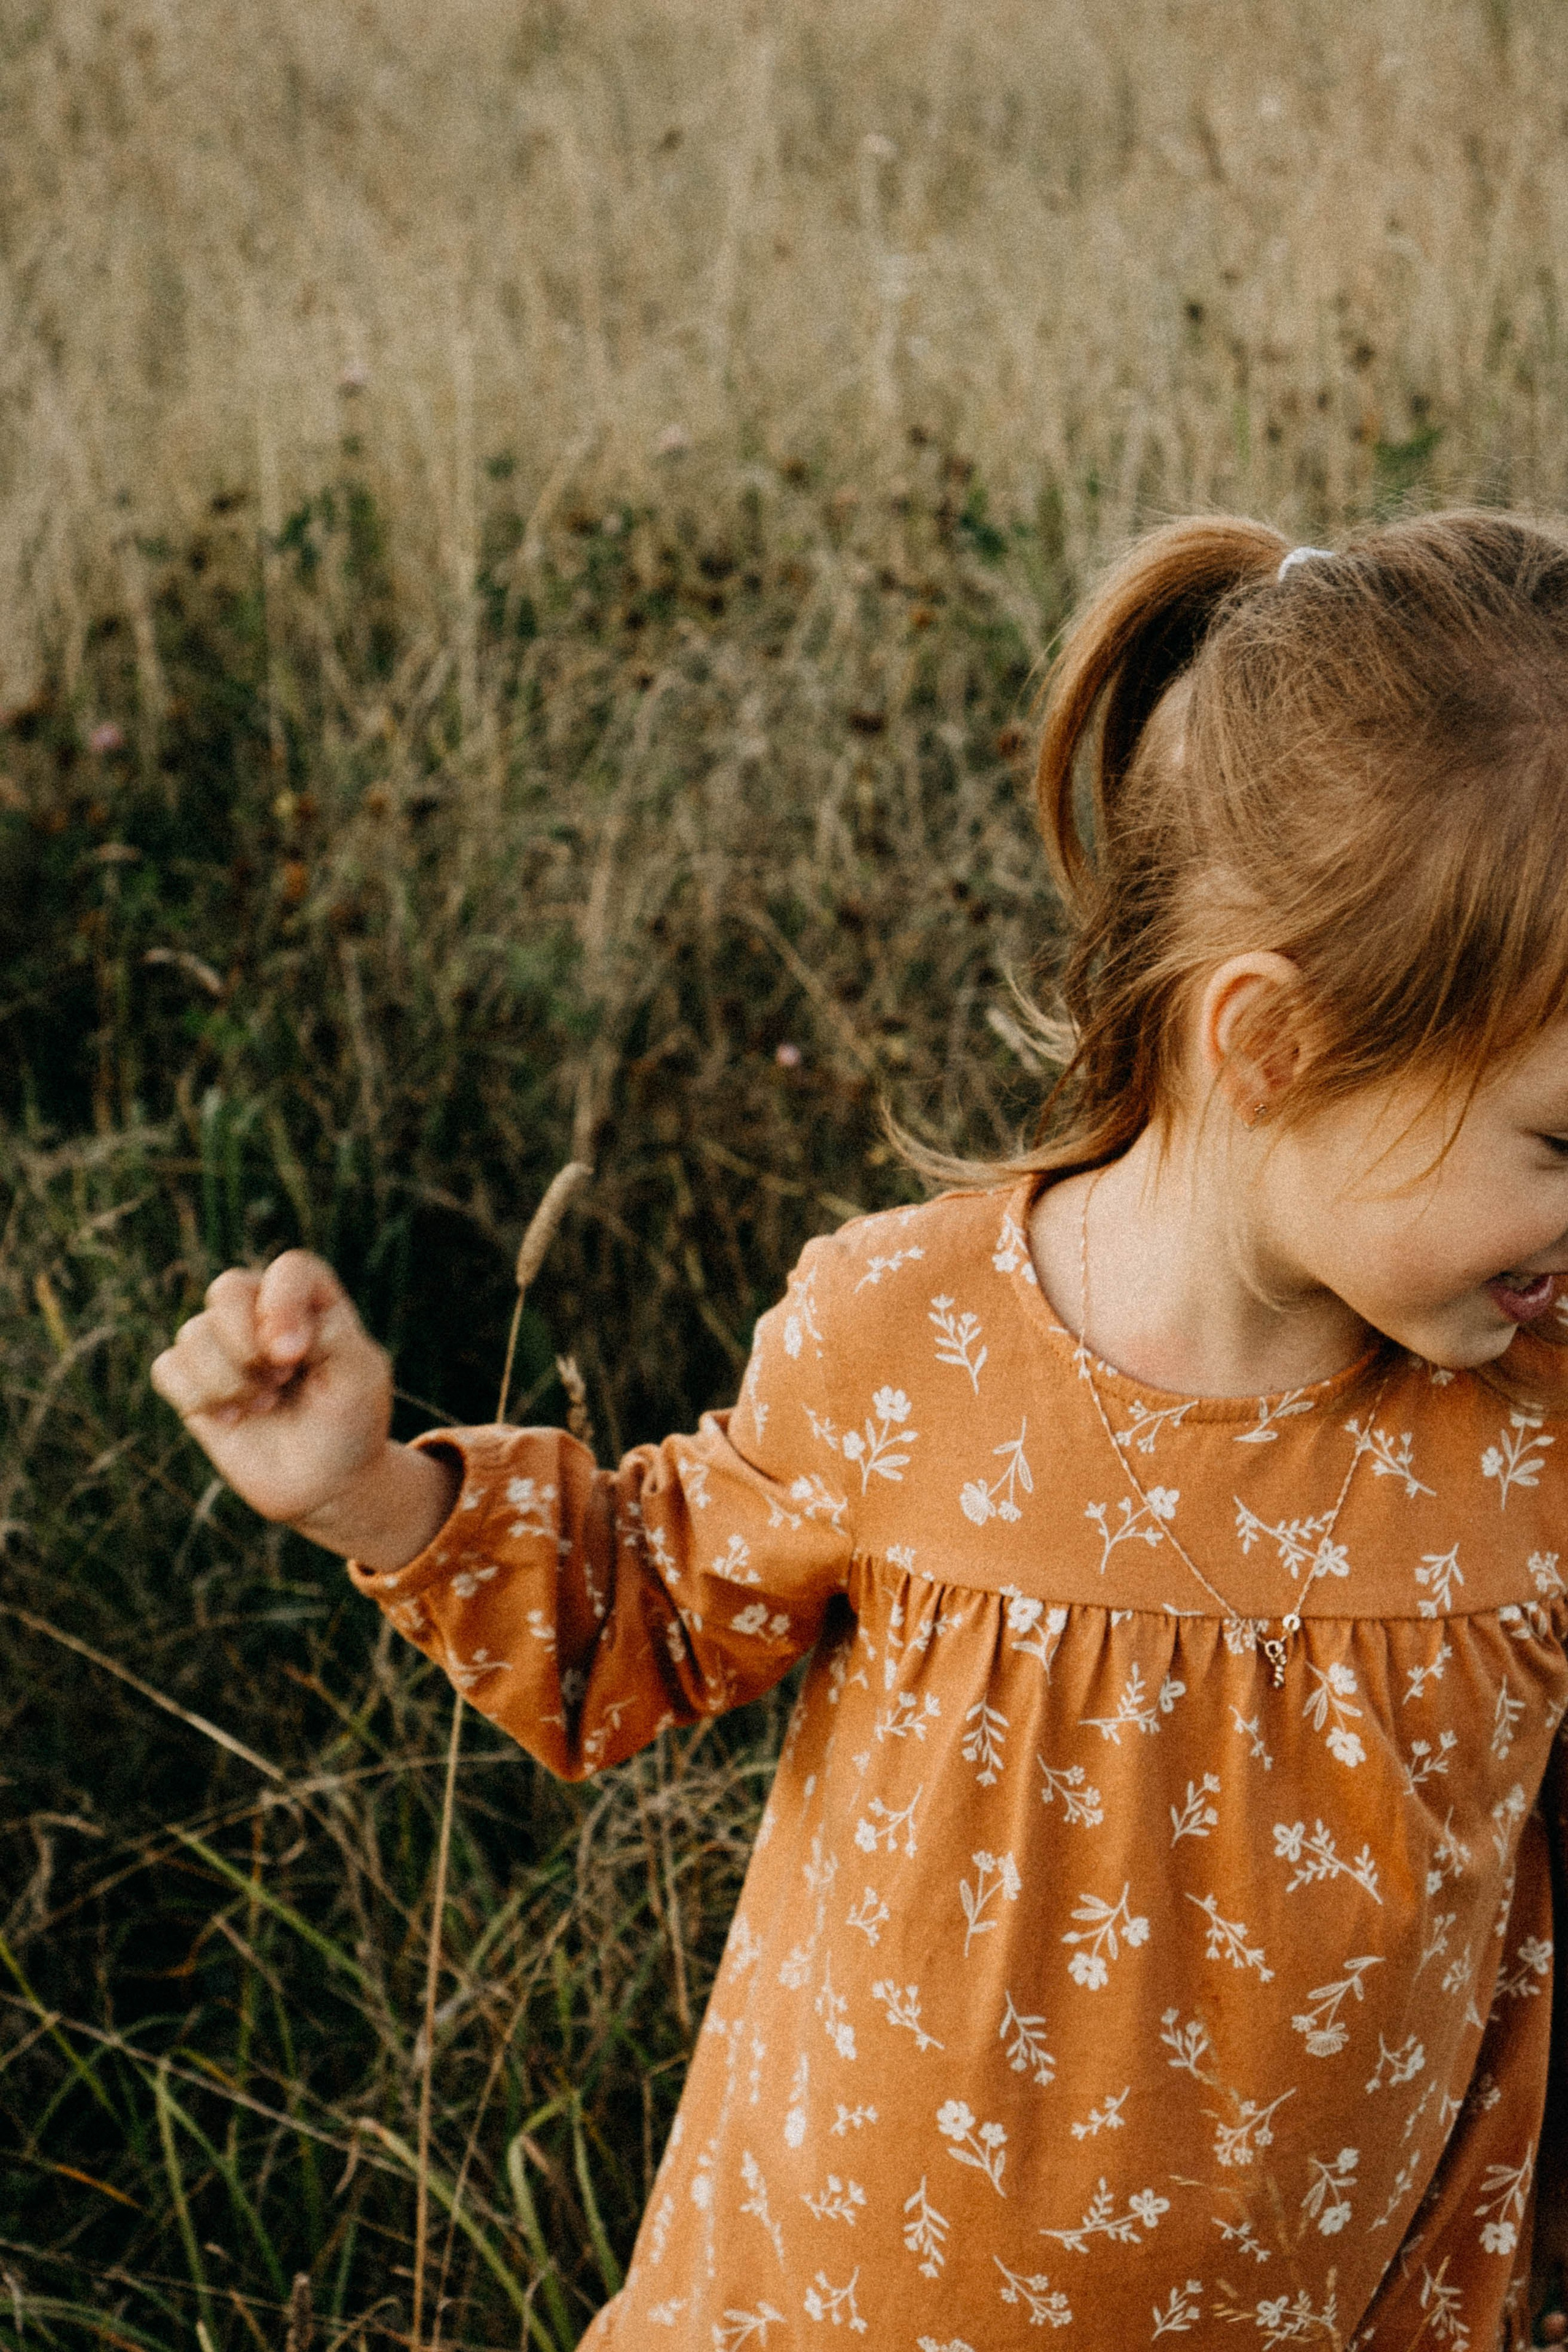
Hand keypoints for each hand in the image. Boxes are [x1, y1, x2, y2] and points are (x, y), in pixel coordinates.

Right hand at [151, 1253, 458, 1566]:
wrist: (325, 1483)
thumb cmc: (350, 1423)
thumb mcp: (360, 1379)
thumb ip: (332, 1338)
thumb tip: (273, 1338)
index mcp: (313, 1300)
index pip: (290, 1270)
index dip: (282, 1304)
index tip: (293, 1355)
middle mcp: (262, 1311)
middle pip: (228, 1289)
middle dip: (246, 1342)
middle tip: (280, 1381)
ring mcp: (224, 1344)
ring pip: (193, 1333)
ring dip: (229, 1380)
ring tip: (265, 1404)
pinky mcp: (194, 1380)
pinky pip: (168, 1368)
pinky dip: (198, 1398)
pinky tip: (233, 1419)